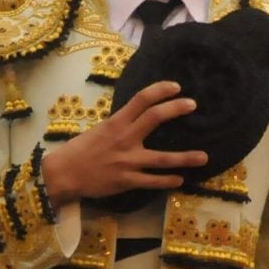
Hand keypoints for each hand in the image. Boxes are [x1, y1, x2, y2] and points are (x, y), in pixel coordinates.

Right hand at [40, 80, 207, 206]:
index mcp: (116, 123)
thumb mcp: (100, 131)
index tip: (176, 86)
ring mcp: (127, 161)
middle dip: (176, 109)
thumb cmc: (81, 150)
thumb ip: (121, 125)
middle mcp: (124, 138)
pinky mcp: (127, 181)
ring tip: (204, 157)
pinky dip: (168, 181)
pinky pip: (152, 181)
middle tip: (193, 104)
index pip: (141, 99)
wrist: (63, 174)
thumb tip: (139, 118)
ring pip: (162, 158)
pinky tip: (180, 180)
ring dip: (185, 158)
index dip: (160, 90)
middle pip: (154, 118)